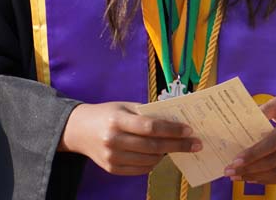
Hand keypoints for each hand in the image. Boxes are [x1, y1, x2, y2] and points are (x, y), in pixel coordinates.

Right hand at [59, 101, 200, 175]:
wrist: (79, 130)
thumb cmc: (109, 114)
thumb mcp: (126, 106)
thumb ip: (149, 113)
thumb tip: (176, 119)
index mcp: (117, 120)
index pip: (151, 127)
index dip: (172, 129)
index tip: (190, 130)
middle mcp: (113, 140)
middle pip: (153, 146)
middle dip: (178, 145)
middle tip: (196, 144)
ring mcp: (111, 157)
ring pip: (149, 160)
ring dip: (167, 154)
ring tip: (177, 146)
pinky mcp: (112, 169)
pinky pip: (140, 169)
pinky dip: (154, 162)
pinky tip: (160, 154)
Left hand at [224, 86, 275, 184]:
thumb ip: (264, 110)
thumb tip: (241, 123)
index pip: (273, 142)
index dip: (254, 153)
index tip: (235, 160)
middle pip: (274, 161)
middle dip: (250, 168)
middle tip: (230, 171)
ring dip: (258, 177)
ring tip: (239, 176)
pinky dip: (271, 179)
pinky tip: (256, 178)